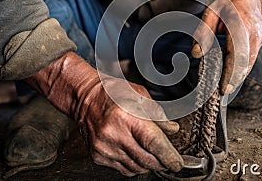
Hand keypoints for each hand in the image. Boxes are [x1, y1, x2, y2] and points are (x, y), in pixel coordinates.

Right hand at [25, 52, 183, 175]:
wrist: (84, 97)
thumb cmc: (112, 92)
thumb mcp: (139, 95)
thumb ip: (157, 114)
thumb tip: (172, 129)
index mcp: (127, 117)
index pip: (154, 143)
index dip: (169, 156)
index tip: (177, 163)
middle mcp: (114, 134)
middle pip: (147, 160)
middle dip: (161, 162)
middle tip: (168, 159)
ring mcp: (104, 147)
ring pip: (135, 168)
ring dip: (148, 165)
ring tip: (151, 154)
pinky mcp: (97, 156)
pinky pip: (122, 169)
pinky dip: (133, 165)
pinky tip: (135, 153)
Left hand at [192, 0, 261, 93]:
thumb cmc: (229, 2)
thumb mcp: (211, 11)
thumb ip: (203, 32)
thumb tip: (196, 54)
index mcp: (241, 23)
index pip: (238, 53)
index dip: (232, 72)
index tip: (224, 87)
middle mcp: (254, 32)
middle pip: (246, 62)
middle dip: (235, 79)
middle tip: (222, 92)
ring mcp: (260, 38)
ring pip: (251, 63)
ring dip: (239, 76)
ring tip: (226, 87)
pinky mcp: (261, 42)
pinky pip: (252, 59)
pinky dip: (242, 69)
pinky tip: (232, 76)